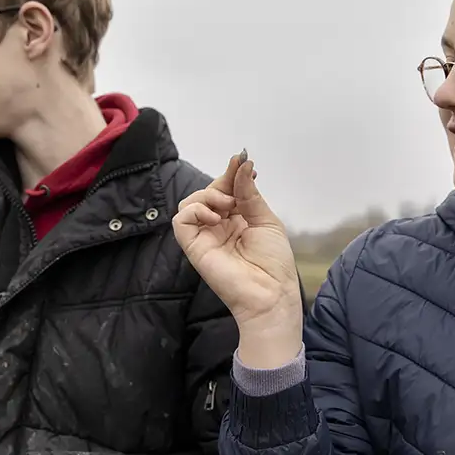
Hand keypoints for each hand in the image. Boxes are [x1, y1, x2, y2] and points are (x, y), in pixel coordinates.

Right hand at [173, 151, 302, 366]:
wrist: (270, 293)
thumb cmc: (274, 262)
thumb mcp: (266, 220)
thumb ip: (249, 194)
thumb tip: (243, 163)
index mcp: (238, 220)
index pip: (226, 191)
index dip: (231, 175)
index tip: (242, 160)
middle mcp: (219, 227)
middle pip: (207, 193)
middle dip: (221, 182)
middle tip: (235, 180)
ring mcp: (205, 237)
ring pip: (190, 203)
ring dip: (208, 196)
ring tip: (227, 206)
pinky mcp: (193, 247)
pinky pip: (181, 220)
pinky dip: (195, 210)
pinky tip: (215, 217)